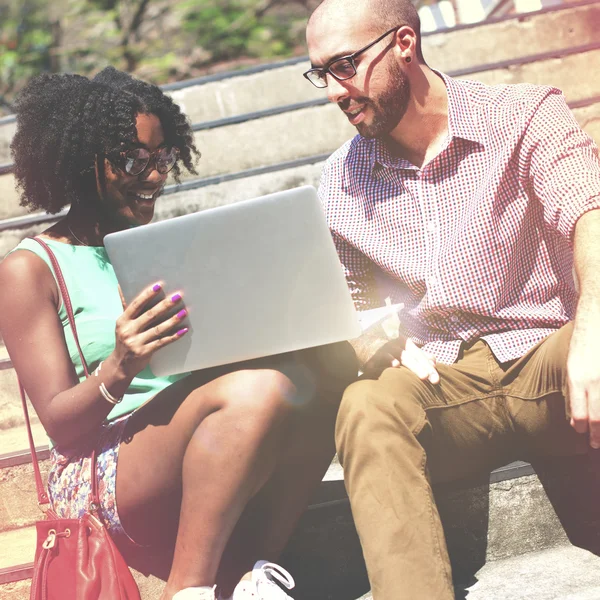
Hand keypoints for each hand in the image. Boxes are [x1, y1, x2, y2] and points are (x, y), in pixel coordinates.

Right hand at [111, 283, 187, 378]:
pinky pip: (162, 342)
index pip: (136, 305)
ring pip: (158, 329)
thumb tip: (121, 286)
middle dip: (165, 305)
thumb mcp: (122, 324)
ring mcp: (136, 342)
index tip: (159, 285)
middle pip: (150, 315)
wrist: (120, 365)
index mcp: (122, 321)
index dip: (147, 295)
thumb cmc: (125, 339)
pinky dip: (174, 336)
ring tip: (184, 312)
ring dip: (173, 320)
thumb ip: (126, 307)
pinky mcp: (145, 352)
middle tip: (178, 296)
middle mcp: (128, 331)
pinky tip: (184, 330)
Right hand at [362, 337, 439, 383]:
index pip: (421, 355)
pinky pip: (383, 356)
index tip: (437, 379)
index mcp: (406, 344)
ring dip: (413, 366)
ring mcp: (387, 348)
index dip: (429, 366)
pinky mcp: (375, 353)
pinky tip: (396, 365)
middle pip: (415, 356)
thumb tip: (434, 360)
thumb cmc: (385, 352)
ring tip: (423, 376)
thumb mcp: (402, 351)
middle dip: (425, 368)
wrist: (362, 346)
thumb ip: (417, 355)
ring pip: (403, 356)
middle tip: (434, 380)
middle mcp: (398, 345)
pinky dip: (389, 360)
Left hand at [567, 324, 599, 447]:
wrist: (596, 323)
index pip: (579, 415)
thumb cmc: (582, 347)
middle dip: (598, 436)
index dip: (581, 429)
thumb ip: (574, 392)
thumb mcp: (571, 368)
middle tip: (596, 444)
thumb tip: (576, 418)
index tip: (583, 434)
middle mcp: (594, 382)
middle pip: (598, 419)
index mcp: (577, 380)